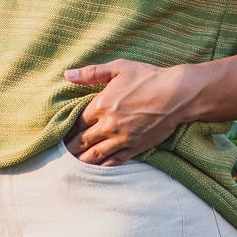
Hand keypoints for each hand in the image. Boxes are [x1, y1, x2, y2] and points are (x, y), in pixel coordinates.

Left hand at [63, 59, 189, 165]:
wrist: (177, 94)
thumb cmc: (147, 77)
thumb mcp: (118, 68)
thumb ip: (91, 73)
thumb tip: (67, 74)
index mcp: (101, 104)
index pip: (76, 122)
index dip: (67, 129)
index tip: (60, 134)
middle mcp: (109, 125)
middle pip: (82, 141)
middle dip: (70, 147)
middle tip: (61, 152)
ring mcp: (122, 139)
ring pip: (95, 155)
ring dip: (82, 160)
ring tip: (71, 165)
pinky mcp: (136, 147)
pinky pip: (114, 162)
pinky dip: (102, 166)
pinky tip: (95, 169)